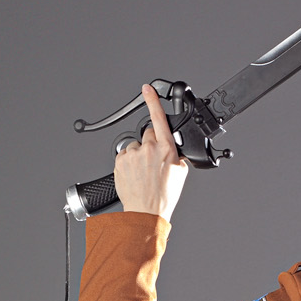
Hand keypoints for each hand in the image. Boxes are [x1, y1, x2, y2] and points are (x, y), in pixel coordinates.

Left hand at [114, 84, 188, 219]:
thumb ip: (177, 156)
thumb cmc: (164, 197)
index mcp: (166, 149)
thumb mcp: (181, 174)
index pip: (158, 118)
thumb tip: (174, 151)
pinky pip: (124, 156)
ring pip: (134, 146)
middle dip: (150, 144)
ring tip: (142, 173)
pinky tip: (134, 175)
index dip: (153, 100)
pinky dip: (128, 163)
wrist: (146, 212)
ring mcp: (133, 155)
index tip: (147, 88)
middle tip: (152, 162)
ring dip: (138, 155)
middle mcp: (149, 148)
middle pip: (147, 134)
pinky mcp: (120, 162)